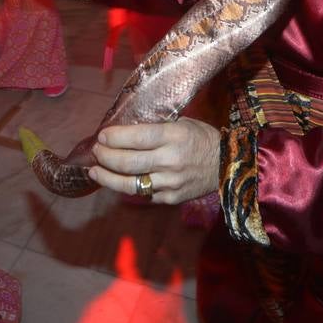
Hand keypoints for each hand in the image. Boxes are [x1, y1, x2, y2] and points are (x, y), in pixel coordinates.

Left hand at [88, 119, 220, 204]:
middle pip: (127, 162)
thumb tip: (125, 130)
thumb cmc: (202, 138)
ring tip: (94, 172)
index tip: (101, 136)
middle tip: (96, 151)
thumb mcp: (182, 123)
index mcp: (174, 136)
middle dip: (105, 157)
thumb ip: (156, 127)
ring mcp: (170, 182)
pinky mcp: (170, 198)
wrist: (227, 166)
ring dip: (107, 178)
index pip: (136, 138)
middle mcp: (170, 160)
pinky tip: (118, 181)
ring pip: (130, 184)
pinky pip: (143, 194)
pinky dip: (128, 187)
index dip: (114, 138)